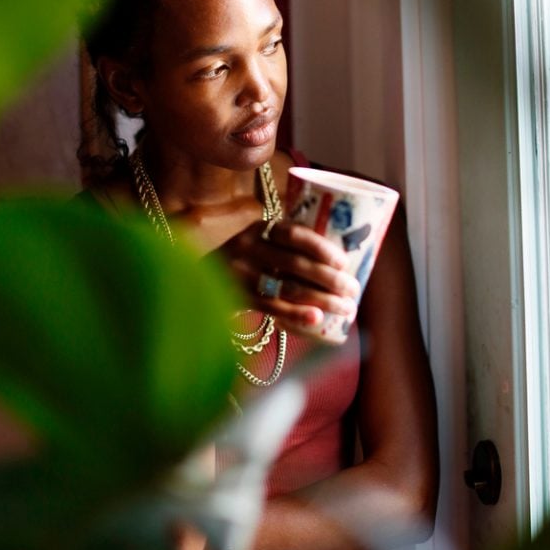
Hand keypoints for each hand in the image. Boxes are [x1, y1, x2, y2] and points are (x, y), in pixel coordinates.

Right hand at [219, 219, 360, 332]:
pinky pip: (272, 307)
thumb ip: (287, 247)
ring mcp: (240, 274)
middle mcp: (248, 248)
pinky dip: (298, 314)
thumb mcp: (259, 245)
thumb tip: (339, 263)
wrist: (195, 283)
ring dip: (323, 299)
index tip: (344, 261)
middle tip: (353, 289)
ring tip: (345, 308)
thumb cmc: (243, 263)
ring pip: (289, 288)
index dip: (321, 247)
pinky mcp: (236, 298)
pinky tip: (317, 320)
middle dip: (330, 278)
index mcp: (259, 229)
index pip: (294, 233)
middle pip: (296, 264)